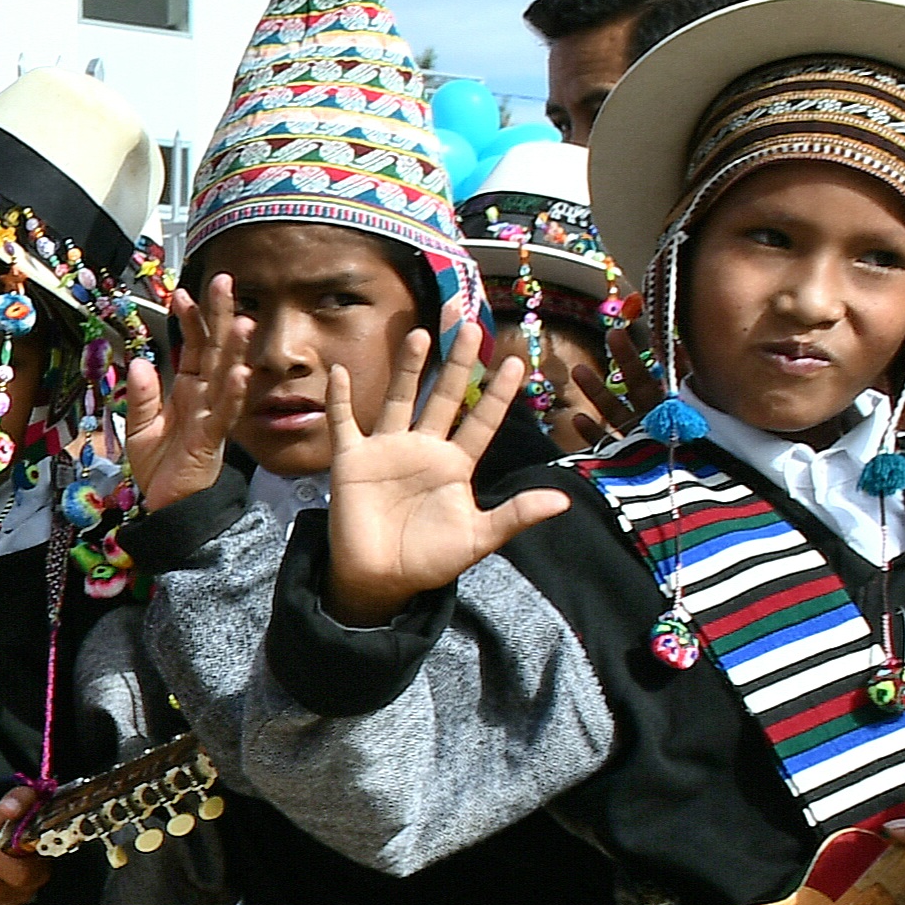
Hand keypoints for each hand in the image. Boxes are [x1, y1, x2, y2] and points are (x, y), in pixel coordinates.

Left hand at [121, 282, 249, 509]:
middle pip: (215, 350)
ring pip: (227, 376)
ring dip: (235, 349)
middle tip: (224, 282)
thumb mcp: (139, 427)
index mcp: (188, 390)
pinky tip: (240, 373)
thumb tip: (140, 361)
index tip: (182, 291)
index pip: (193, 346)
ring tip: (242, 320)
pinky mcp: (212, 439)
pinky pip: (225, 413)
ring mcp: (211, 416)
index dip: (189, 319)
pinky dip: (234, 393)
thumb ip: (140, 395)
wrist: (165, 505)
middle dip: (219, 316)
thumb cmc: (160, 467)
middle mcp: (204, 397)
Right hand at [322, 329, 568, 624]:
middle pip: (443, 396)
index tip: (515, 362)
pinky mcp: (352, 460)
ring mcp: (387, 450)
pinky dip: (340, 399)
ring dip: (409, 369)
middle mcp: (423, 449)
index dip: (497, 394)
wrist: (379, 579)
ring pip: (400, 399)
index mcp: (455, 465)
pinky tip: (340, 372)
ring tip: (421, 335)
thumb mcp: (479, 538)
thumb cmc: (430, 559)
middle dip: (457, 362)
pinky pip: (345, 423)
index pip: (481, 421)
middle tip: (469, 325)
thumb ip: (516, 515)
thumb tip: (563, 501)